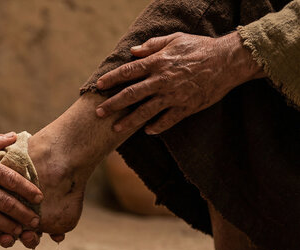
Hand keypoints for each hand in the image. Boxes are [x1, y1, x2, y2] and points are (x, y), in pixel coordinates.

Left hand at [95, 32, 263, 133]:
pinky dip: (157, 126)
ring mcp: (174, 95)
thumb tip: (134, 51)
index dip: (112, 78)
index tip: (99, 85)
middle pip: (132, 94)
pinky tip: (147, 131)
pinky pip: (168, 120)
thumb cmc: (200, 47)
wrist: (228, 61)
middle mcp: (163, 80)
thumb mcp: (176, 39)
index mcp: (158, 62)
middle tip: (99, 113)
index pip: (129, 71)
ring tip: (115, 128)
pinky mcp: (186, 106)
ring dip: (129, 121)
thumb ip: (153, 45)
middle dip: (113, 104)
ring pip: (146, 111)